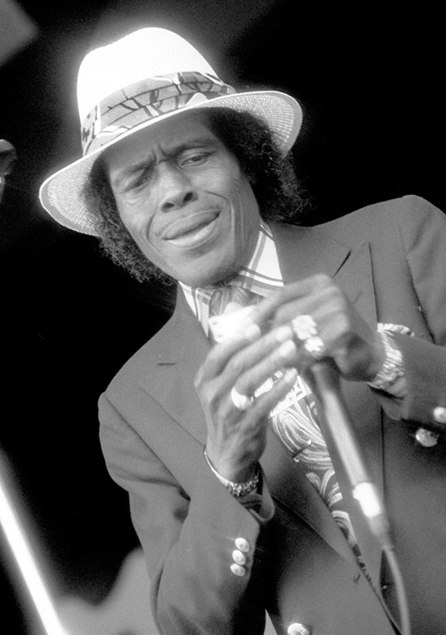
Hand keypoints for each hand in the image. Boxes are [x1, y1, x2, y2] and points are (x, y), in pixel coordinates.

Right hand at [195, 323, 297, 482]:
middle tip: (286, 330)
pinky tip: (293, 375)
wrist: (228, 452)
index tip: (257, 324)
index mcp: (204, 379)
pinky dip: (279, 388)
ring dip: (272, 362)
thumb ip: (231, 346)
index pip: (218, 354)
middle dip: (264, 345)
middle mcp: (211, 393)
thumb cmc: (227, 407)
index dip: (237, 338)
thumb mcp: (221, 380)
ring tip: (292, 348)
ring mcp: (227, 411)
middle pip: (238, 364)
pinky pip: (264, 403)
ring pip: (250, 381)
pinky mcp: (245, 426)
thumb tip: (236, 306)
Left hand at [251, 274, 385, 381]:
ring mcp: (339, 309)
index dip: (258, 314)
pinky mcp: (344, 331)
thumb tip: (240, 320)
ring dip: (283, 351)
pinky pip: (309, 348)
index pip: (279, 295)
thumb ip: (281, 317)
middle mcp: (329, 291)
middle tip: (257, 354)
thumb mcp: (307, 321)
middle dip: (270, 336)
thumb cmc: (332, 339)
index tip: (242, 331)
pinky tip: (293, 369)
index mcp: (317, 283)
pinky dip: (298, 360)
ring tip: (274, 363)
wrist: (370, 355)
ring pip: (295, 332)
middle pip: (285, 314)